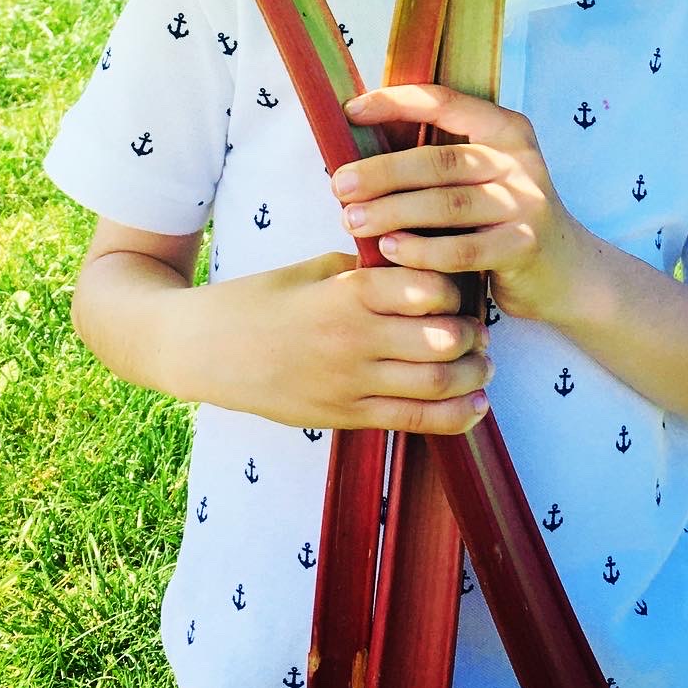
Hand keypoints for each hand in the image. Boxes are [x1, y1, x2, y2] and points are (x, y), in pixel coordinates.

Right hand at [200, 252, 493, 434]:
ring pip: (436, 383)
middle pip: (442, 338)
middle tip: (481, 329)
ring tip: (484, 364)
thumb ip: (360, 270)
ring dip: (472, 374)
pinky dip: (454, 416)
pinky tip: (476, 405)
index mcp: (345, 292)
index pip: (428, 288)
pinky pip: (412, 421)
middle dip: (473, 334)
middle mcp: (354, 339)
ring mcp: (349, 384)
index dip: (455, 288)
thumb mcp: (308, 270)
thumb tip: (411, 266)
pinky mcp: (342, 418)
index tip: (461, 287)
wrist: (203, 351)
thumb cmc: (255, 301)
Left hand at [337, 85, 585, 322]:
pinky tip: (389, 251)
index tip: (350, 111)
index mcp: (505, 129)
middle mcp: (518, 160)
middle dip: (382, 172)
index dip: (394, 103)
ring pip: (446, 205)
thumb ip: (439, 159)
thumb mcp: (483, 176)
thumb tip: (360, 146)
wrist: (567, 272)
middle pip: (438, 160)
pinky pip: (461, 250)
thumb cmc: (502, 219)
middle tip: (339, 185)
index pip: (443, 102)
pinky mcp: (523, 247)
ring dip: (392, 212)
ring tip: (352, 221)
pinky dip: (420, 250)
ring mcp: (525, 204)